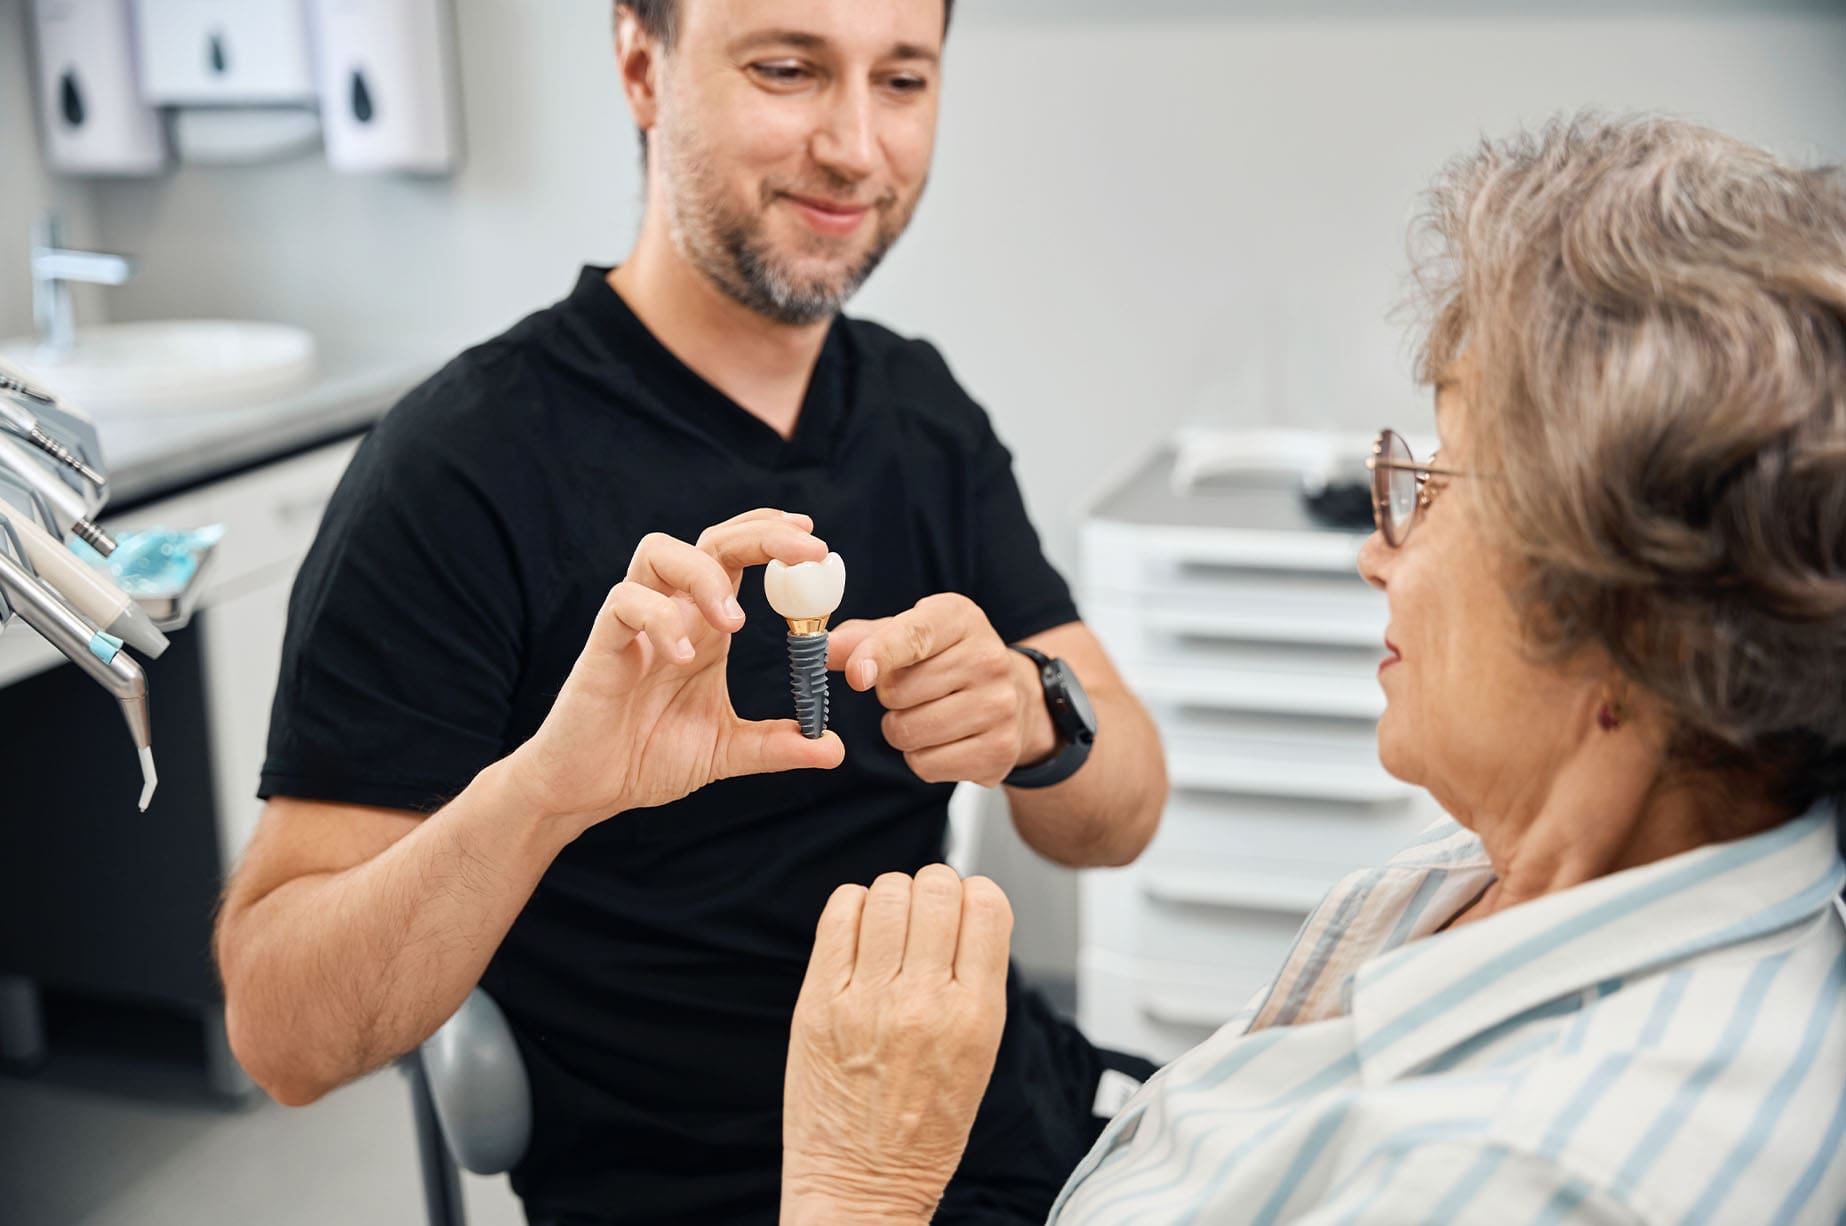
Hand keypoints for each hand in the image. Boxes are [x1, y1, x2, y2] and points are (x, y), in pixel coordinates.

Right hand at [507, 509, 844, 834]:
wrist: (588, 790)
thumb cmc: (648, 758)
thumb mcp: (726, 751)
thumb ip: (777, 745)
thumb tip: (833, 749)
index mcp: (706, 628)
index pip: (737, 557)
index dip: (772, 538)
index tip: (815, 542)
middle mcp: (673, 613)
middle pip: (711, 541)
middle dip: (760, 536)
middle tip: (807, 552)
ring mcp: (635, 624)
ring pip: (659, 552)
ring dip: (705, 573)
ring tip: (735, 621)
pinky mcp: (602, 646)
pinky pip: (624, 604)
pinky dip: (659, 619)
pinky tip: (683, 656)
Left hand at [782, 866, 1012, 1225]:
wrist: (861, 1185)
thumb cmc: (922, 1130)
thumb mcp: (979, 1056)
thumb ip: (974, 983)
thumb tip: (965, 914)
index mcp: (975, 1016)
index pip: (987, 905)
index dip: (976, 896)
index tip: (965, 911)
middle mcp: (923, 1002)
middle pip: (937, 888)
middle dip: (936, 890)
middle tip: (926, 917)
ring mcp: (866, 999)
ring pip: (888, 892)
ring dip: (893, 898)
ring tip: (891, 930)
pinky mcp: (819, 1001)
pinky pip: (839, 914)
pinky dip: (852, 908)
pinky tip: (859, 933)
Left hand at [828, 594, 1054, 787]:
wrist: (1015, 697)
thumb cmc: (945, 660)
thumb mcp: (908, 634)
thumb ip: (862, 639)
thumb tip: (824, 649)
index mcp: (959, 618)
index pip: (914, 636)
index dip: (879, 655)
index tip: (857, 676)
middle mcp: (988, 658)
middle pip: (899, 692)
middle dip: (890, 697)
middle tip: (914, 690)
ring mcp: (1000, 706)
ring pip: (910, 732)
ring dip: (902, 729)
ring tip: (928, 713)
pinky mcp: (1001, 749)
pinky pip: (927, 764)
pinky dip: (922, 758)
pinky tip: (944, 739)